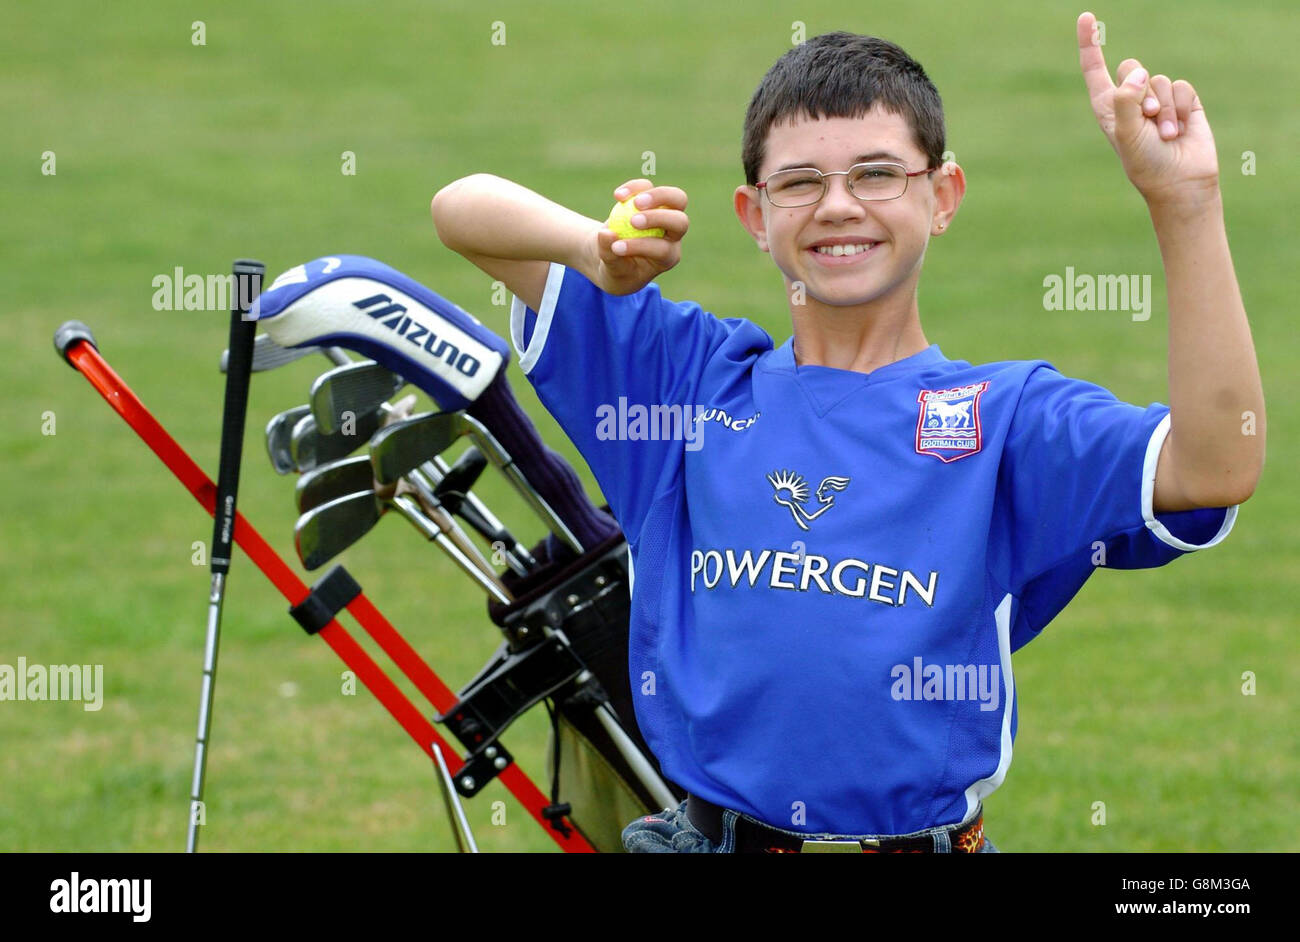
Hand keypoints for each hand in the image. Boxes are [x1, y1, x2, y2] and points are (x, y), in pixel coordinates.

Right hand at [586, 179, 688, 294]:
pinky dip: (635, 187)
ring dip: (656, 196)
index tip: (617, 248)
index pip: (662, 249)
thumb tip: (606, 234)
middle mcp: (672, 235)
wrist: (613, 253)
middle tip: (633, 221)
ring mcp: (666, 215)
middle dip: (660, 218)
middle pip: (680, 222)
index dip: (641, 246)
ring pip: (676, 198)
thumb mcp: (612, 270)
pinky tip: (618, 196)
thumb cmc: (617, 269)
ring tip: (632, 203)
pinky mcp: (651, 200)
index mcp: (667, 257)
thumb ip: (610, 255)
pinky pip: (649, 187)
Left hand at [1076, 12, 1219, 204]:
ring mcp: (1157, 99)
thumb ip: (1126, 101)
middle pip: (1131, 67)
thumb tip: (1138, 73)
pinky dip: (1180, 108)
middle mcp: (1130, 100)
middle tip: (1146, 118)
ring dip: (1163, 108)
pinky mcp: (1182, 101)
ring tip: (1164, 134)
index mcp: (1108, 107)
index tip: (1085, 17)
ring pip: (1158, 79)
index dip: (1089, 44)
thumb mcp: (1127, 134)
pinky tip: (1179, 130)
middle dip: (1140, 90)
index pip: (1095, 70)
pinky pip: (1180, 86)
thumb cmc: (1146, 163)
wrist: (1179, 182)